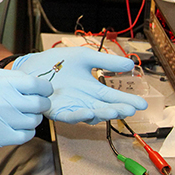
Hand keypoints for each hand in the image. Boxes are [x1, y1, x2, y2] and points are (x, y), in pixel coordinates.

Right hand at [0, 70, 51, 146]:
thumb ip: (13, 78)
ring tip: (22, 114)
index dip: (45, 88)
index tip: (44, 91)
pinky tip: (17, 125)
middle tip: (36, 103)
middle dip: (42, 103)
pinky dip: (26, 131)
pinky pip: (25, 136)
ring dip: (33, 117)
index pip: (37, 86)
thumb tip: (37, 84)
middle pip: (40, 104)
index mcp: (1, 83)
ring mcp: (1, 121)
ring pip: (34, 121)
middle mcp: (3, 102)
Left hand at [11, 47, 145, 123]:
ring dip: (102, 114)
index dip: (128, 101)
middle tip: (131, 109)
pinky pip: (71, 116)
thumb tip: (131, 64)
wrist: (33, 64)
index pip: (114, 97)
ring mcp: (72, 107)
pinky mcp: (58, 111)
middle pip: (106, 109)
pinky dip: (80, 115)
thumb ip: (106, 62)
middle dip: (119, 110)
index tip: (142, 104)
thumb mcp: (85, 57)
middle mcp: (85, 101)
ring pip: (91, 115)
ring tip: (114, 111)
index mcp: (93, 90)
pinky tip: (90, 112)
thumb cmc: (57, 61)